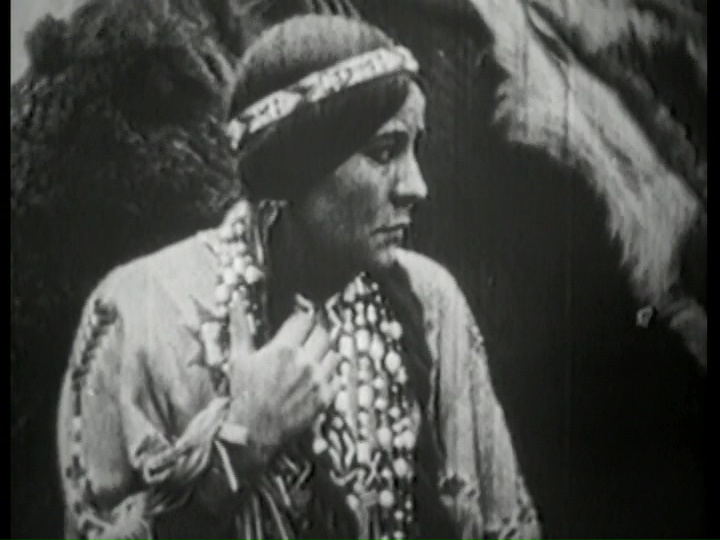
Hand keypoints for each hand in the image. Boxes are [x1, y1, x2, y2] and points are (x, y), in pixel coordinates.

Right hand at [226, 298, 341, 456]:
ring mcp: (317, 380)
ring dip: (324, 352)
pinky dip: (328, 374)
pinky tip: (315, 377)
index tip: (297, 325)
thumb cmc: (243, 394)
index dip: (301, 320)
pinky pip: (336, 376)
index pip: (305, 320)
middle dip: (315, 333)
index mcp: (284, 349)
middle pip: (323, 333)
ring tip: (311, 358)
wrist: (252, 432)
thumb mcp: (239, 358)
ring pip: (333, 353)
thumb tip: (235, 301)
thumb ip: (240, 327)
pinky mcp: (325, 397)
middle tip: (305, 340)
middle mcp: (304, 362)